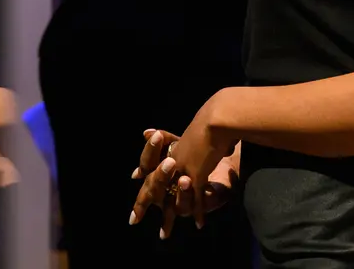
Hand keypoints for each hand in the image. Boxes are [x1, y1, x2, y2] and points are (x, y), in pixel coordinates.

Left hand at [129, 100, 238, 236]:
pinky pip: (196, 200)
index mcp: (173, 149)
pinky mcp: (196, 177)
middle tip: (133, 220)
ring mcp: (182, 171)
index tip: (134, 176)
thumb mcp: (195, 133)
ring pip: (172, 200)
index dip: (144, 171)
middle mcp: (172, 161)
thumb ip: (179, 140)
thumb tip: (153, 133)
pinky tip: (199, 225)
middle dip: (143, 203)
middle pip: (154, 186)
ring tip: (164, 234)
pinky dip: (198, 213)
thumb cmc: (213, 122)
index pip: (152, 163)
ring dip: (169, 219)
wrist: (219, 120)